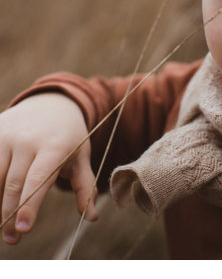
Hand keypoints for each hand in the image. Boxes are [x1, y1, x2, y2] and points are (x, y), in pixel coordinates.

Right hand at [0, 92, 97, 244]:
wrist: (50, 102)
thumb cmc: (69, 136)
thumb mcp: (81, 156)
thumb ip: (85, 187)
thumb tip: (92, 217)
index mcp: (54, 145)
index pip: (38, 178)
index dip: (29, 204)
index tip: (23, 229)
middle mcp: (27, 139)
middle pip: (13, 183)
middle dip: (10, 215)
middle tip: (13, 239)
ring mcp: (7, 136)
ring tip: (2, 224)